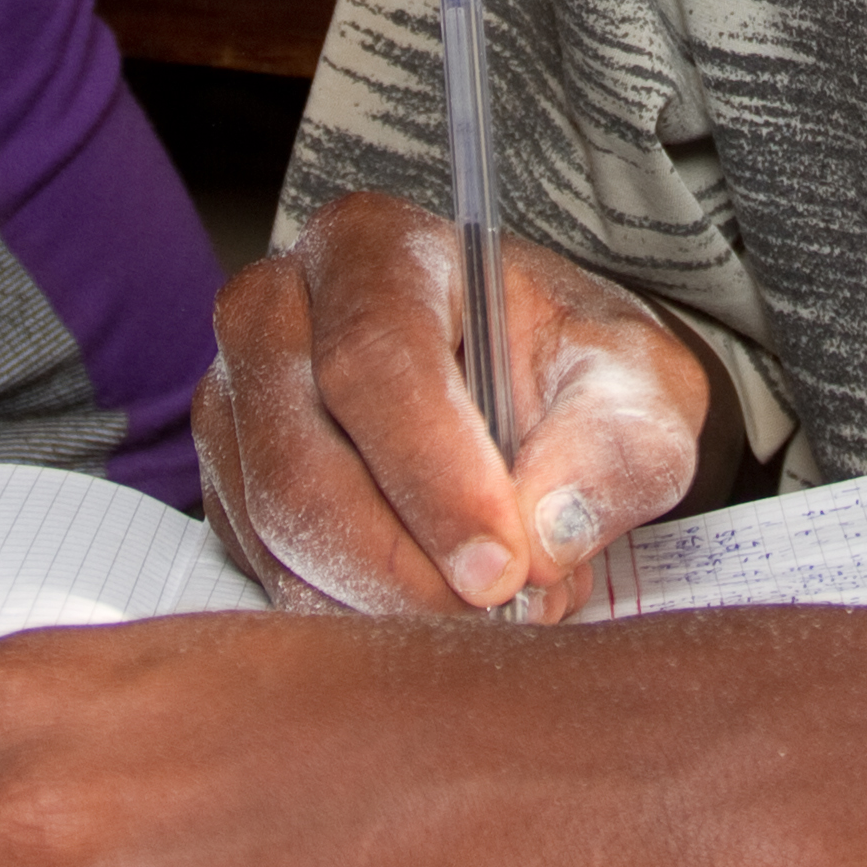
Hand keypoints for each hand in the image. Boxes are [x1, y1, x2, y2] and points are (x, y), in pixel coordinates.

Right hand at [192, 189, 719, 618]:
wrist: (534, 392)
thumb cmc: (576, 370)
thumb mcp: (639, 386)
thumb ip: (616, 447)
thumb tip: (547, 536)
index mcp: (373, 249)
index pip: (374, 363)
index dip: (436, 478)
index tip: (505, 569)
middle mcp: (277, 312)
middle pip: (300, 465)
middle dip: (404, 569)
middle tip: (504, 615)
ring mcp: (236, 401)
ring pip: (278, 538)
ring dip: (390, 603)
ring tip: (499, 603)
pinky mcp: (228, 485)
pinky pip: (271, 578)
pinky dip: (361, 618)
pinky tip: (441, 603)